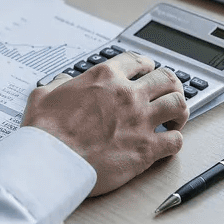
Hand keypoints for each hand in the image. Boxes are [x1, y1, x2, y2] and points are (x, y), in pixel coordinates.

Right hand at [22, 52, 187, 195]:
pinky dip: (175, 141)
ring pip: (179, 104)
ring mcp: (140, 121)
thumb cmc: (45, 132)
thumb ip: (59, 84)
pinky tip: (167, 143)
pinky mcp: (146, 149)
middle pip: (167, 78)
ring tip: (174, 119)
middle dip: (171, 85)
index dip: (145, 65)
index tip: (147, 71)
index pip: (136, 61)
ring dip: (179, 111)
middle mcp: (127, 95)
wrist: (51, 162)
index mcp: (104, 78)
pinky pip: (176, 141)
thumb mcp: (43, 95)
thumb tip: (64, 82)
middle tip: (168, 93)